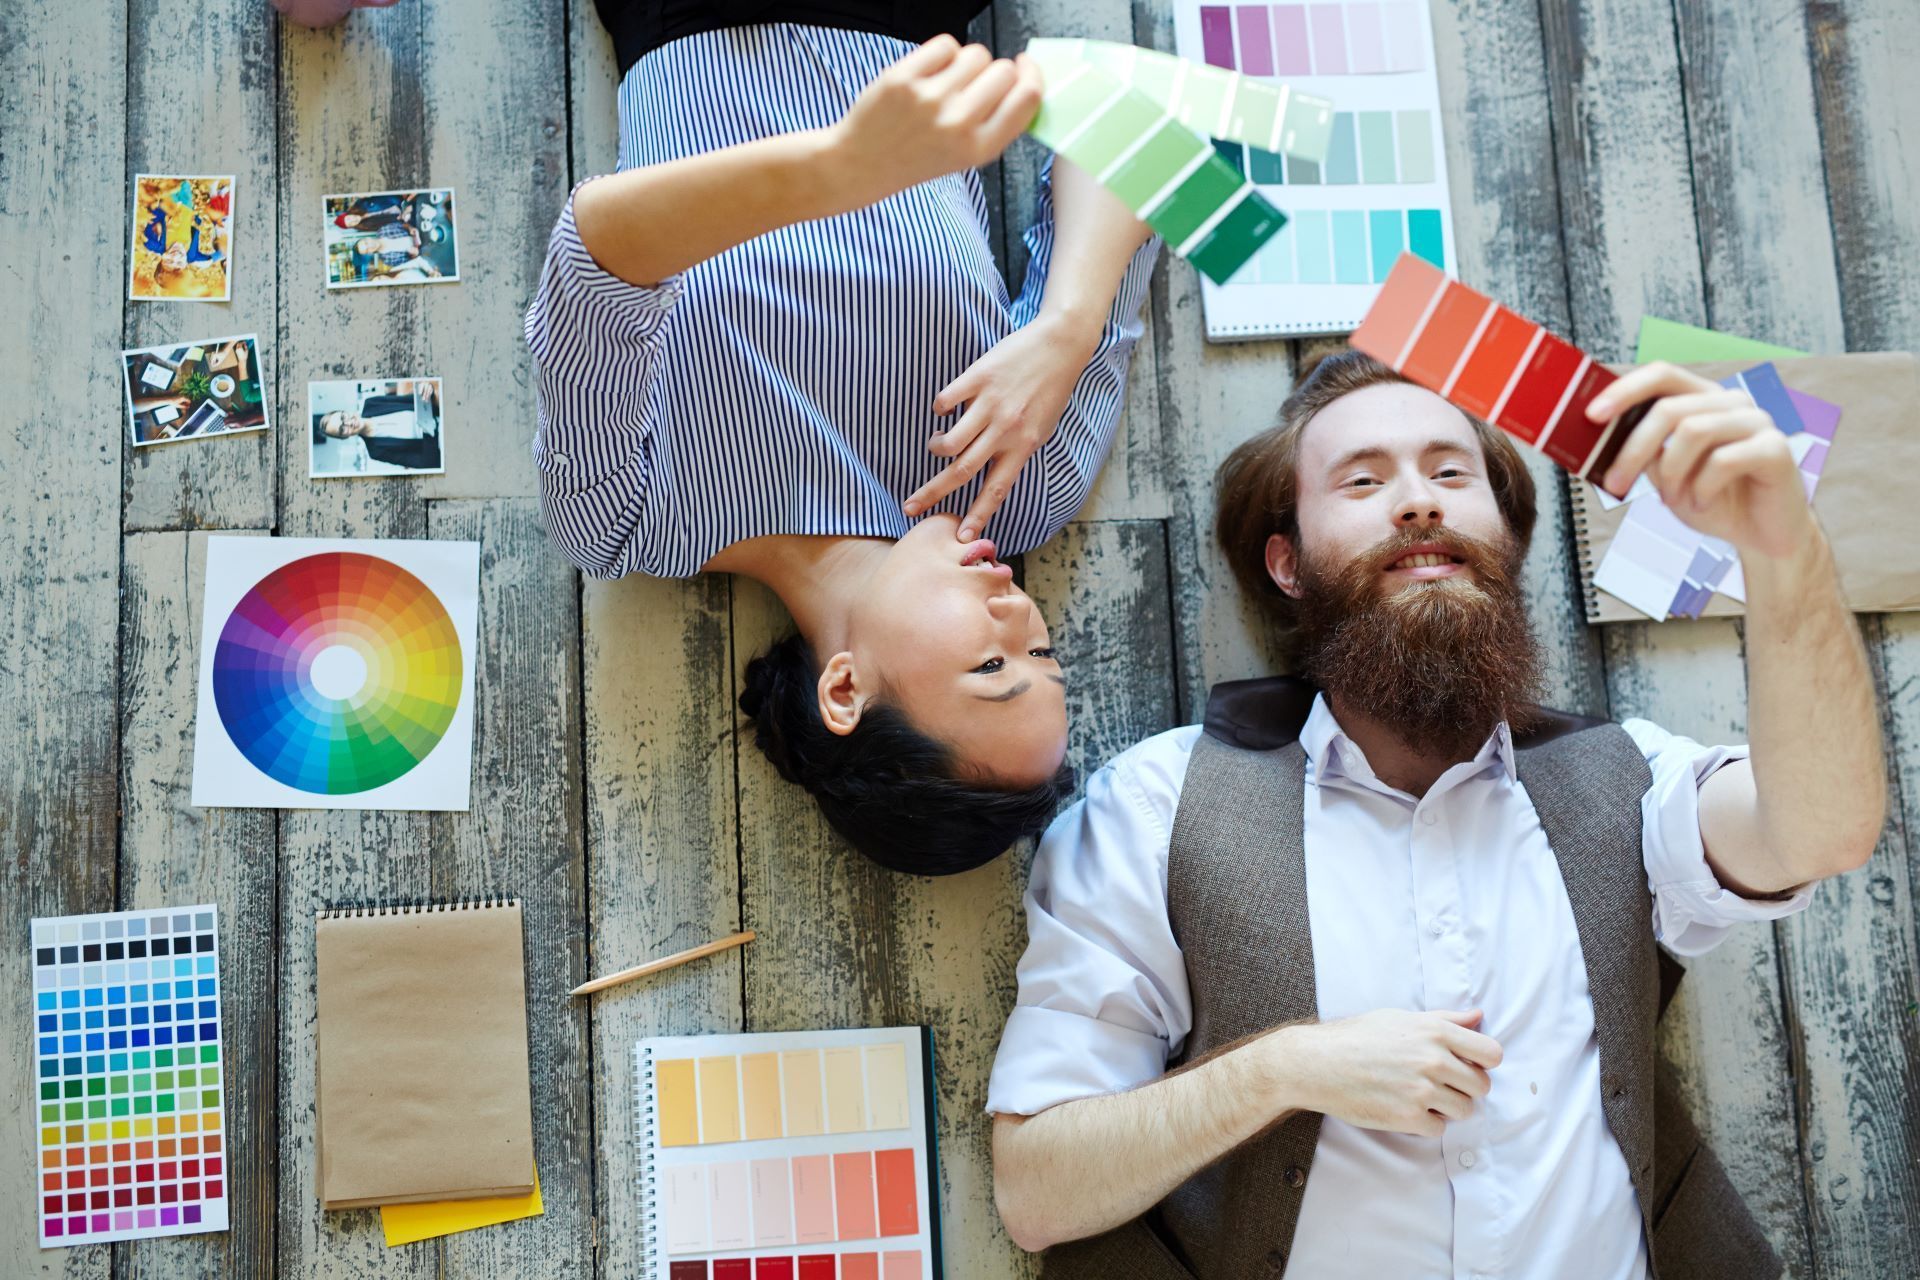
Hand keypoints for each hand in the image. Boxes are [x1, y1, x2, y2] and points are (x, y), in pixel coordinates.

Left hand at [827, 37, 1043, 206]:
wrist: (861, 165)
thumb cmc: (915, 159)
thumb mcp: (965, 156)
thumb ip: (996, 123)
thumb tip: (1024, 81)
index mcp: (979, 148)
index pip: (1027, 97)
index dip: (1031, 75)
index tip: (1024, 67)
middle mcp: (958, 124)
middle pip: (1004, 71)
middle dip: (996, 71)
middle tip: (975, 85)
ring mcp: (930, 99)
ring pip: (976, 54)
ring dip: (968, 62)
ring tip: (948, 82)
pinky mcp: (904, 78)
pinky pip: (946, 44)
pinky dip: (943, 54)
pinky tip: (930, 73)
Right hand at [903, 315, 1098, 538]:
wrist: (1060, 346)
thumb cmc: (1051, 390)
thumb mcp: (1041, 428)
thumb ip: (1017, 451)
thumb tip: (992, 472)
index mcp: (1023, 446)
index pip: (996, 489)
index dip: (977, 515)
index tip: (961, 536)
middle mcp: (1006, 430)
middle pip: (962, 471)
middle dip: (933, 493)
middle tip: (911, 507)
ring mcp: (991, 404)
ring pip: (950, 441)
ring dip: (937, 448)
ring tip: (937, 445)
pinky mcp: (979, 378)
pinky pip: (946, 401)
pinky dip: (940, 410)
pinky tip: (944, 409)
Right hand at [1285, 1008, 1500, 1137]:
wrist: (1318, 1063)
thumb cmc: (1357, 1037)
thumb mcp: (1401, 1018)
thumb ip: (1445, 1019)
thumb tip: (1478, 1018)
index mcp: (1435, 1031)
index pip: (1492, 1053)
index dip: (1484, 1063)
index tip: (1469, 1066)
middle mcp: (1434, 1059)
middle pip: (1482, 1086)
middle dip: (1466, 1088)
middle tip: (1442, 1084)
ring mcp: (1422, 1090)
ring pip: (1465, 1110)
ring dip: (1448, 1107)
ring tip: (1422, 1097)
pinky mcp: (1408, 1117)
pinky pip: (1439, 1128)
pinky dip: (1426, 1123)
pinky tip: (1406, 1109)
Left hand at [1589, 362, 1813, 559]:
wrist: (1762, 535)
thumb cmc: (1712, 501)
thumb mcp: (1667, 479)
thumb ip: (1645, 454)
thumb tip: (1604, 440)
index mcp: (1703, 399)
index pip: (1662, 376)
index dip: (1625, 390)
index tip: (1592, 415)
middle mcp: (1732, 402)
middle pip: (1670, 408)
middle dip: (1633, 449)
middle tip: (1614, 483)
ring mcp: (1758, 421)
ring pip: (1694, 431)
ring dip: (1672, 475)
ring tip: (1674, 501)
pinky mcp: (1776, 448)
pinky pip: (1723, 461)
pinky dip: (1702, 489)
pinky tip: (1703, 504)